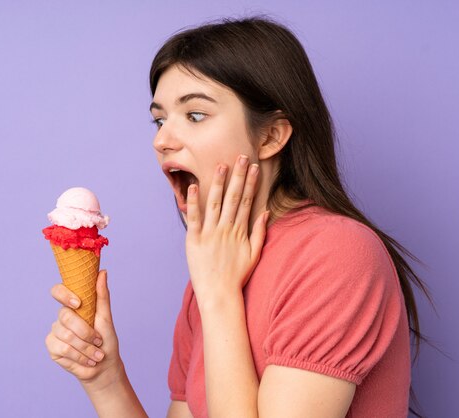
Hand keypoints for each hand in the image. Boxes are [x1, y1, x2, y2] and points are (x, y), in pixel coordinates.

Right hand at [45, 270, 122, 391]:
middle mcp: (62, 317)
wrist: (104, 366)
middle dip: (85, 332)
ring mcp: (55, 332)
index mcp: (73, 306)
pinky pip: (63, 348)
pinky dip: (79, 356)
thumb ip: (102, 296)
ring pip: (66, 335)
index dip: (64, 295)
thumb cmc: (106, 341)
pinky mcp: (52, 347)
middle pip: (65, 316)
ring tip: (97, 354)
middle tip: (98, 341)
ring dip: (86, 348)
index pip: (58, 291)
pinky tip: (87, 360)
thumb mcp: (106, 318)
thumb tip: (103, 271)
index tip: (78, 303)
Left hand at [185, 154, 268, 304]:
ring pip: (215, 203)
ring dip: (218, 183)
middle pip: (234, 197)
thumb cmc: (237, 276)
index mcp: (240, 231)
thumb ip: (259, 233)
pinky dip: (193, 202)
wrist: (219, 294)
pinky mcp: (194, 240)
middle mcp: (226, 229)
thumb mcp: (254, 254)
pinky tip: (194, 186)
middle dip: (238, 176)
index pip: (248, 201)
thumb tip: (265, 213)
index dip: (251, 183)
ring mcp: (210, 233)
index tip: (254, 167)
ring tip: (221, 165)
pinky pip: (194, 217)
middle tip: (241, 156)